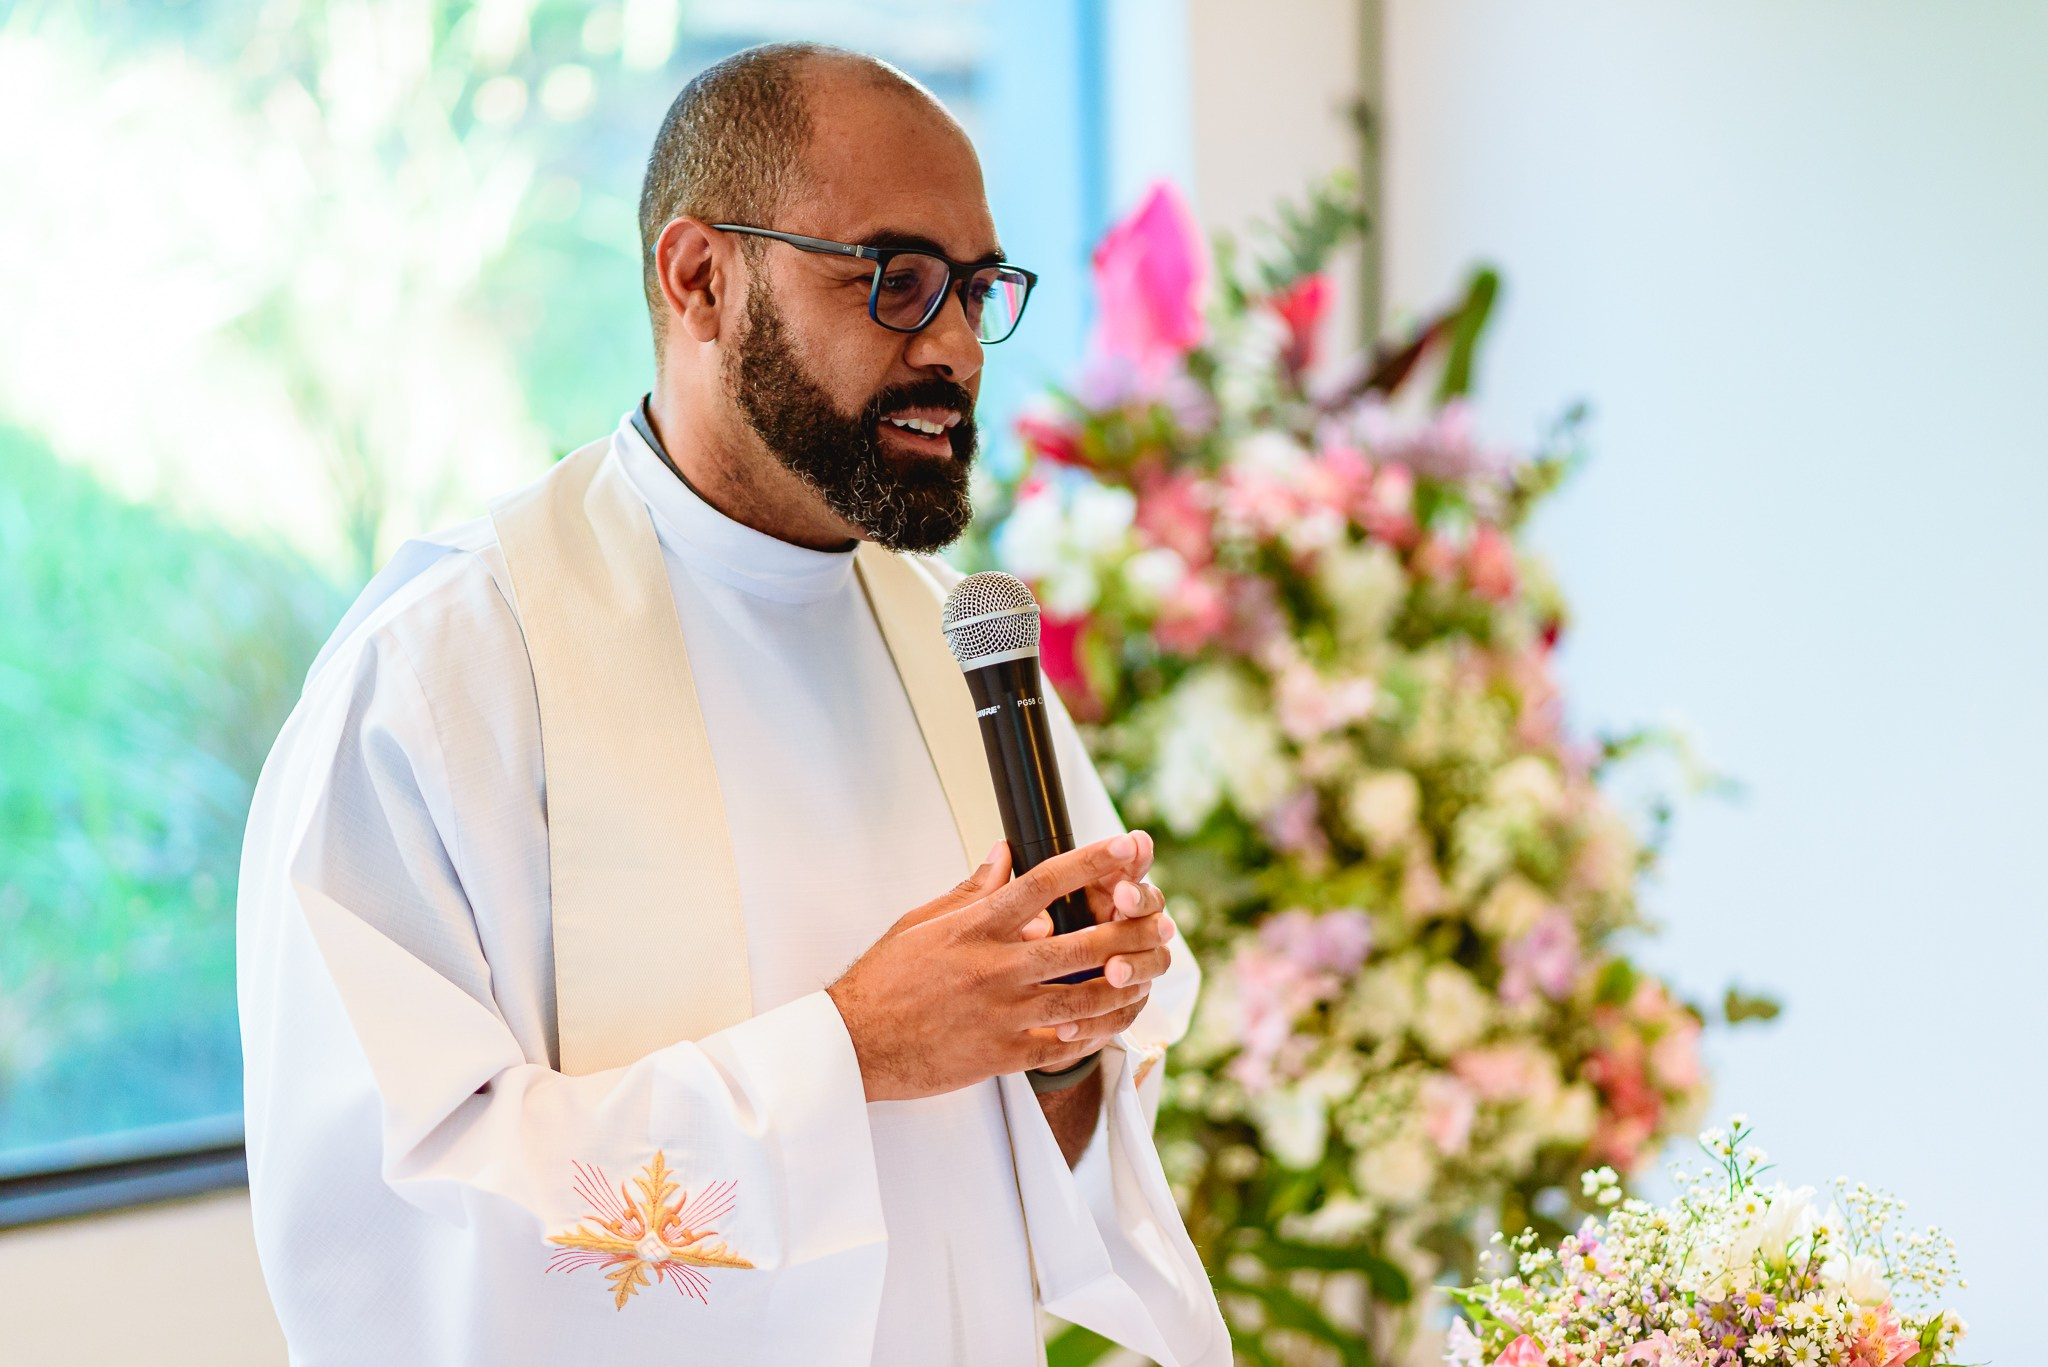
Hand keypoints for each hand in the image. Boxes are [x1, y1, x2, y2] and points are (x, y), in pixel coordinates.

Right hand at [826, 833, 1176, 1101]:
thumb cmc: (886, 979)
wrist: (855, 1042)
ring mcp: (1002, 1012)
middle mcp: (995, 966)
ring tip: (1149, 974)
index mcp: (976, 926)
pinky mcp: (1002, 1054)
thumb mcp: (924, 921)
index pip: (1044, 882)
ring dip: (1126, 984)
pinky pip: (1063, 1044)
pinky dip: (1094, 1033)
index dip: (1091, 862)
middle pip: (1082, 941)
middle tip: (1161, 921)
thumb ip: (973, 889)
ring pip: (1085, 996)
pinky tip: (1113, 1023)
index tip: (1126, 847)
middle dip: (1130, 929)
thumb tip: (1005, 854)